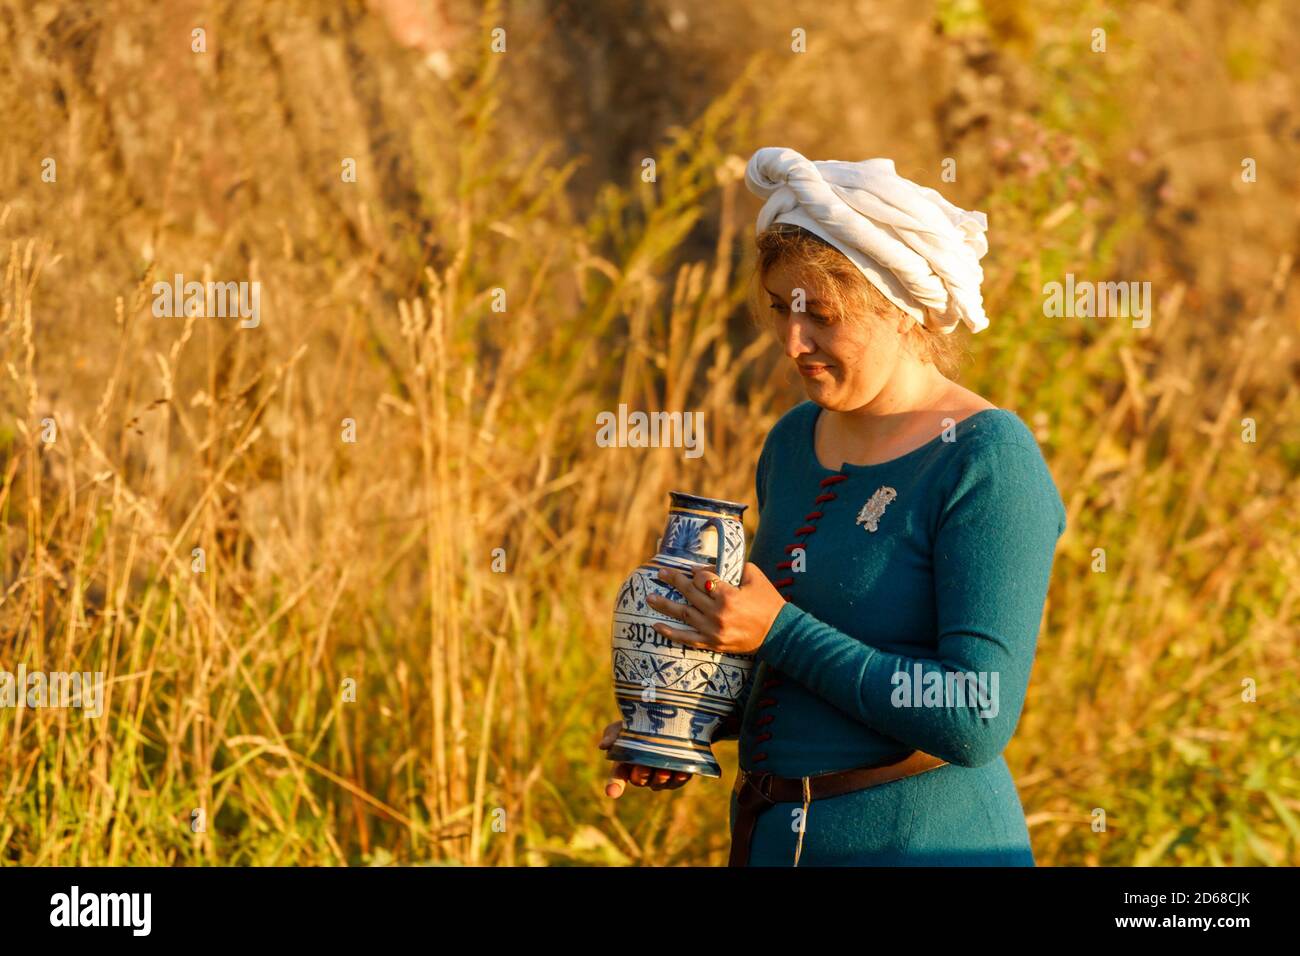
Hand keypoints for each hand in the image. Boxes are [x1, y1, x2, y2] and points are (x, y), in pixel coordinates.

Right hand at [596, 720, 692, 796]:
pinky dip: (679, 778)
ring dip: (660, 778)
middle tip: (644, 765)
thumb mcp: (624, 725)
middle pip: (639, 780)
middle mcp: (642, 773)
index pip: (617, 777)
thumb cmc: (640, 723)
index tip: (611, 793)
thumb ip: (612, 734)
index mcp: (625, 763)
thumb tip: (603, 746)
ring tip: (663, 768)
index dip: (614, 785)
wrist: (668, 717)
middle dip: (641, 775)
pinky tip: (681, 771)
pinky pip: (678, 781)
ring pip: (658, 784)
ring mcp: (660, 776)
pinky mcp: (678, 775)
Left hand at [646, 562, 784, 655]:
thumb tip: (712, 566)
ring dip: (664, 605)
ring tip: (649, 597)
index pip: (703, 579)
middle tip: (659, 573)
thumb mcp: (755, 577)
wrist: (779, 633)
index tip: (692, 569)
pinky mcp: (713, 643)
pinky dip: (671, 633)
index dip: (696, 572)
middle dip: (673, 580)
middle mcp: (717, 613)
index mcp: (728, 595)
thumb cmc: (768, 602)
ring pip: (683, 614)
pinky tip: (656, 626)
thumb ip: (734, 568)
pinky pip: (687, 638)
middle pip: (689, 593)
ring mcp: (713, 630)